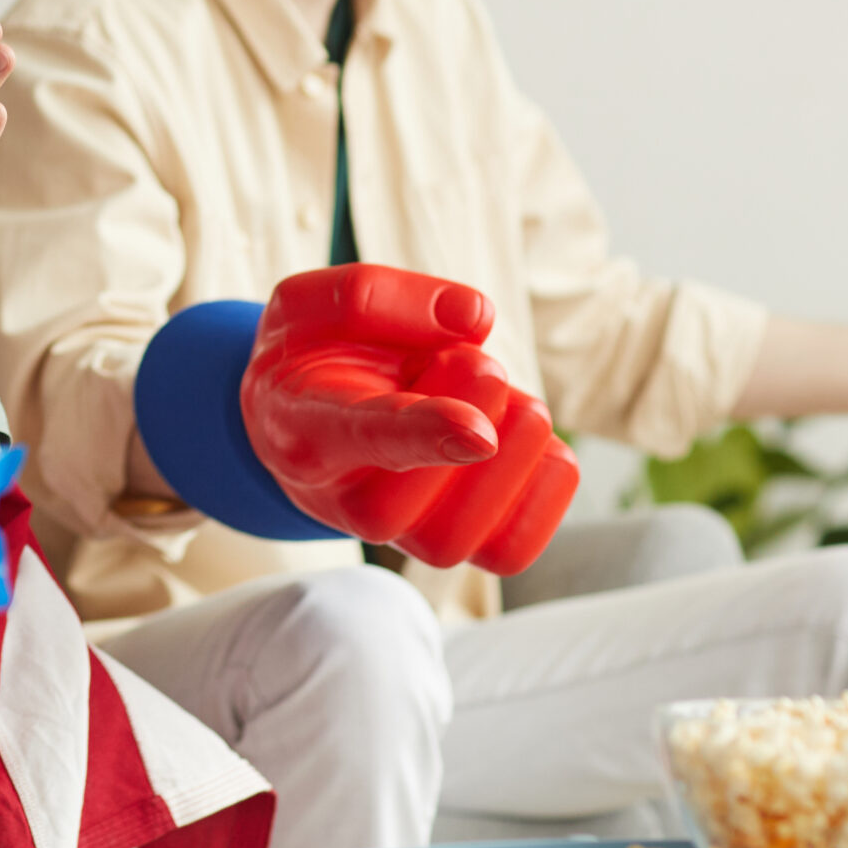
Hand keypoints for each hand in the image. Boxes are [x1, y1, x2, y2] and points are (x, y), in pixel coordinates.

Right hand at [238, 264, 578, 573]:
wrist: (304, 422)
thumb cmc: (311, 359)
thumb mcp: (308, 304)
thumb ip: (377, 296)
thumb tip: (475, 316)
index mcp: (307, 428)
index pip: (368, 438)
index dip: (425, 433)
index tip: (480, 429)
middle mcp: (345, 497)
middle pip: (413, 494)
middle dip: (477, 414)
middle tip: (475, 360)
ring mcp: (397, 532)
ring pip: (458, 534)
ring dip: (513, 455)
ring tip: (504, 401)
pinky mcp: (450, 543)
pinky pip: (509, 551)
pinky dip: (542, 492)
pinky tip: (526, 443)